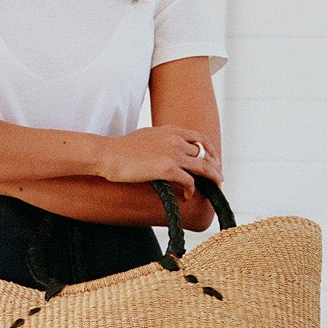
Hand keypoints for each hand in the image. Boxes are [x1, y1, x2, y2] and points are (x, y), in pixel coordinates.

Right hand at [94, 125, 222, 192]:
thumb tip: (165, 148)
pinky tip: (188, 196)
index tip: (213, 160)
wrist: (108, 154)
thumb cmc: (121, 148)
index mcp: (171, 130)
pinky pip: (189, 181)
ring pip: (203, 167)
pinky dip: (192, 190)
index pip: (200, 137)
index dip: (210, 150)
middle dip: (214, 166)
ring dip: (212, 178)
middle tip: (218, 178)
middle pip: (205, 153)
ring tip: (215, 187)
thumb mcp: (146, 136)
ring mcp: (172, 154)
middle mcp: (175, 140)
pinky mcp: (167, 169)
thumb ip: (160, 139)